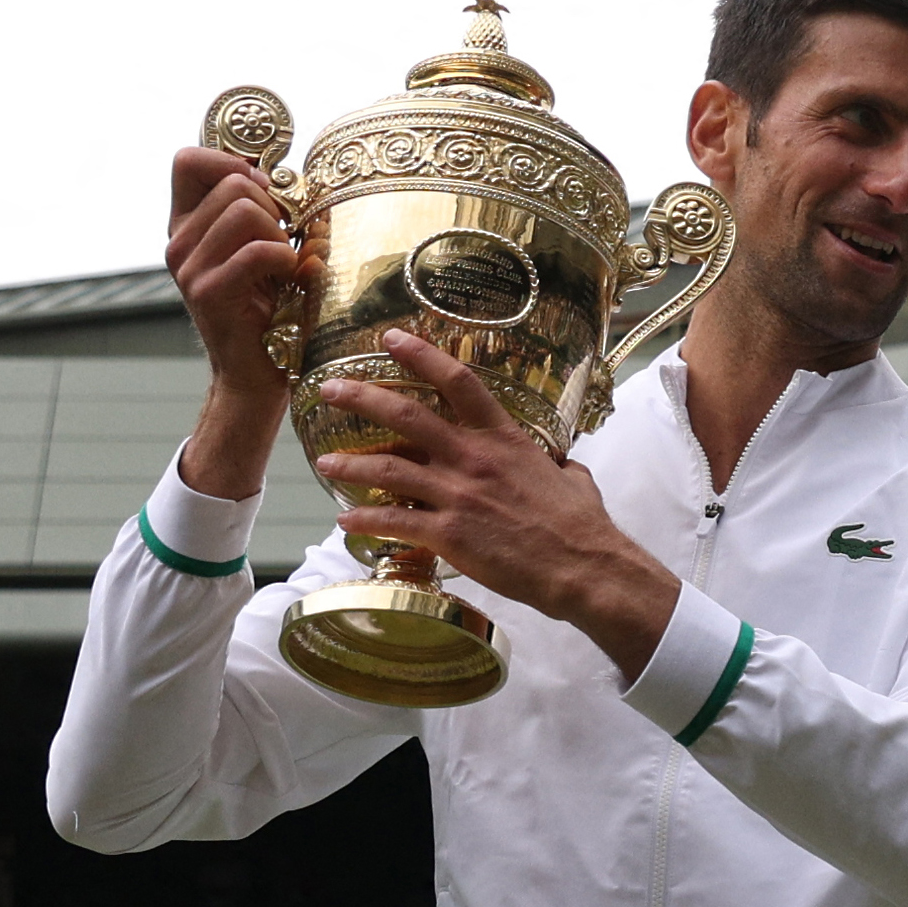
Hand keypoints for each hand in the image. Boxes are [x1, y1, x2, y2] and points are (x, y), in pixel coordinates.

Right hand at [166, 146, 307, 491]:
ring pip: (245, 209)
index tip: (264, 191)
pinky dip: (285, 260)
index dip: (231, 162)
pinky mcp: (209, 292)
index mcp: (185, 226)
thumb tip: (279, 173)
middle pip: (232, 181)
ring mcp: (189, 267)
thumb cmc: (268, 313)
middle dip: (272, 205)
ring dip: (280, 234)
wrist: (255, 379)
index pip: (188, 160)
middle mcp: (178, 242)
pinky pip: (257, 250)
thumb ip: (256, 212)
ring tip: (284, 265)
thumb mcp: (259, 253)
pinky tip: (290, 280)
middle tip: (283, 242)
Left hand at [304, 329, 679, 669]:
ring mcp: (458, 494)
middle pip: (406, 414)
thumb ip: (560, 468)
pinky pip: (395, 521)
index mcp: (503, 437)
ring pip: (389, 467)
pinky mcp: (449, 534)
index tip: (391, 338)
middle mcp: (474, 457)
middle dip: (362, 397)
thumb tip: (564, 468)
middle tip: (330, 389)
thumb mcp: (575, 481)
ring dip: (351, 462)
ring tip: (324, 461)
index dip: (420, 355)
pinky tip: (345, 519)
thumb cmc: (583, 527)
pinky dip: (366, 519)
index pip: (457, 381)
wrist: (583, 568)